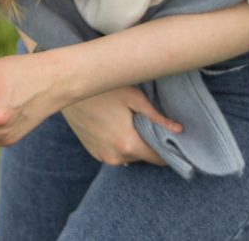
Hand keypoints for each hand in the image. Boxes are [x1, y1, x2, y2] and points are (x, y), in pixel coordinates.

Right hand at [61, 86, 182, 166]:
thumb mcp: (134, 98)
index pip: (158, 159)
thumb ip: (157, 117)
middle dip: (150, 142)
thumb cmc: (103, 89)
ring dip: (134, 142)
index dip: (169, 150)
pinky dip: (120, 142)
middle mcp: (115, 156)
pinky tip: (117, 124)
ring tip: (132, 120)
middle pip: (143, 156)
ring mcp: (102, 156)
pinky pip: (114, 152)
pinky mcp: (93, 152)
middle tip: (151, 122)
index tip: (175, 139)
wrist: (68, 90)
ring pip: (129, 154)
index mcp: (128, 144)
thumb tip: (179, 130)